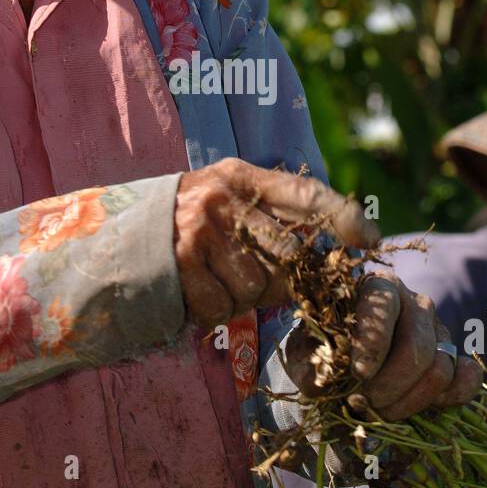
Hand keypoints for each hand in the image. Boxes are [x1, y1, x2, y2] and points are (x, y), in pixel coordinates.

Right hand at [173, 158, 376, 329]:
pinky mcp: (182, 265)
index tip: (371, 240)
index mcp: (241, 176)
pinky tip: (196, 292)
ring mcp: (200, 231)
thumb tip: (325, 260)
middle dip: (282, 277)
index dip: (344, 216)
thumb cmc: (188, 225)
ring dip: (242, 297)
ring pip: (257, 287)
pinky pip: (224, 307)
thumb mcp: (228, 204)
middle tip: (255, 276)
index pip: (306, 193)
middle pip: (288, 253)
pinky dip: (214, 310)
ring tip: (215, 280)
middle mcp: (222, 197)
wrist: (115, 238)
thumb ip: (272, 222)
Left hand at [283, 271, 482, 418]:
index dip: (373, 340)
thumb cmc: (323, 354)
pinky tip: (423, 409)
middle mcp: (414, 302)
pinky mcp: (456, 356)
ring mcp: (440, 329)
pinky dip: (449, 398)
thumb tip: (320, 385)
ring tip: (381, 412)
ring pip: (440, 367)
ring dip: (410, 400)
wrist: (344, 369)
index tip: (358, 373)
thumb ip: (311, 365)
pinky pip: (467, 377)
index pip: (383, 303)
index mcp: (377, 287)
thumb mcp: (307, 354)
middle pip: (417, 345)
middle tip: (365, 404)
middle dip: (390, 384)